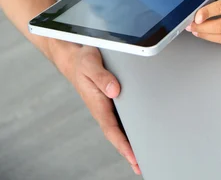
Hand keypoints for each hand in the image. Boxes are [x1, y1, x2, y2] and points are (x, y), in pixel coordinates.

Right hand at [55, 45, 140, 174]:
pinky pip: (121, 117)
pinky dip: (130, 128)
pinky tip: (139, 133)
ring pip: (120, 127)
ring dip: (130, 142)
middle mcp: (103, 107)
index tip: (133, 157)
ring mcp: (107, 104)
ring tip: (142, 158)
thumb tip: (115, 90)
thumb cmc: (83, 60)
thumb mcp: (91, 63)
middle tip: (141, 167)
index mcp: (97, 103)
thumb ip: (102, 77)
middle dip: (128, 151)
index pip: (111, 129)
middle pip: (117, 134)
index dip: (122, 144)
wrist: (75, 57)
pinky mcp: (111, 99)